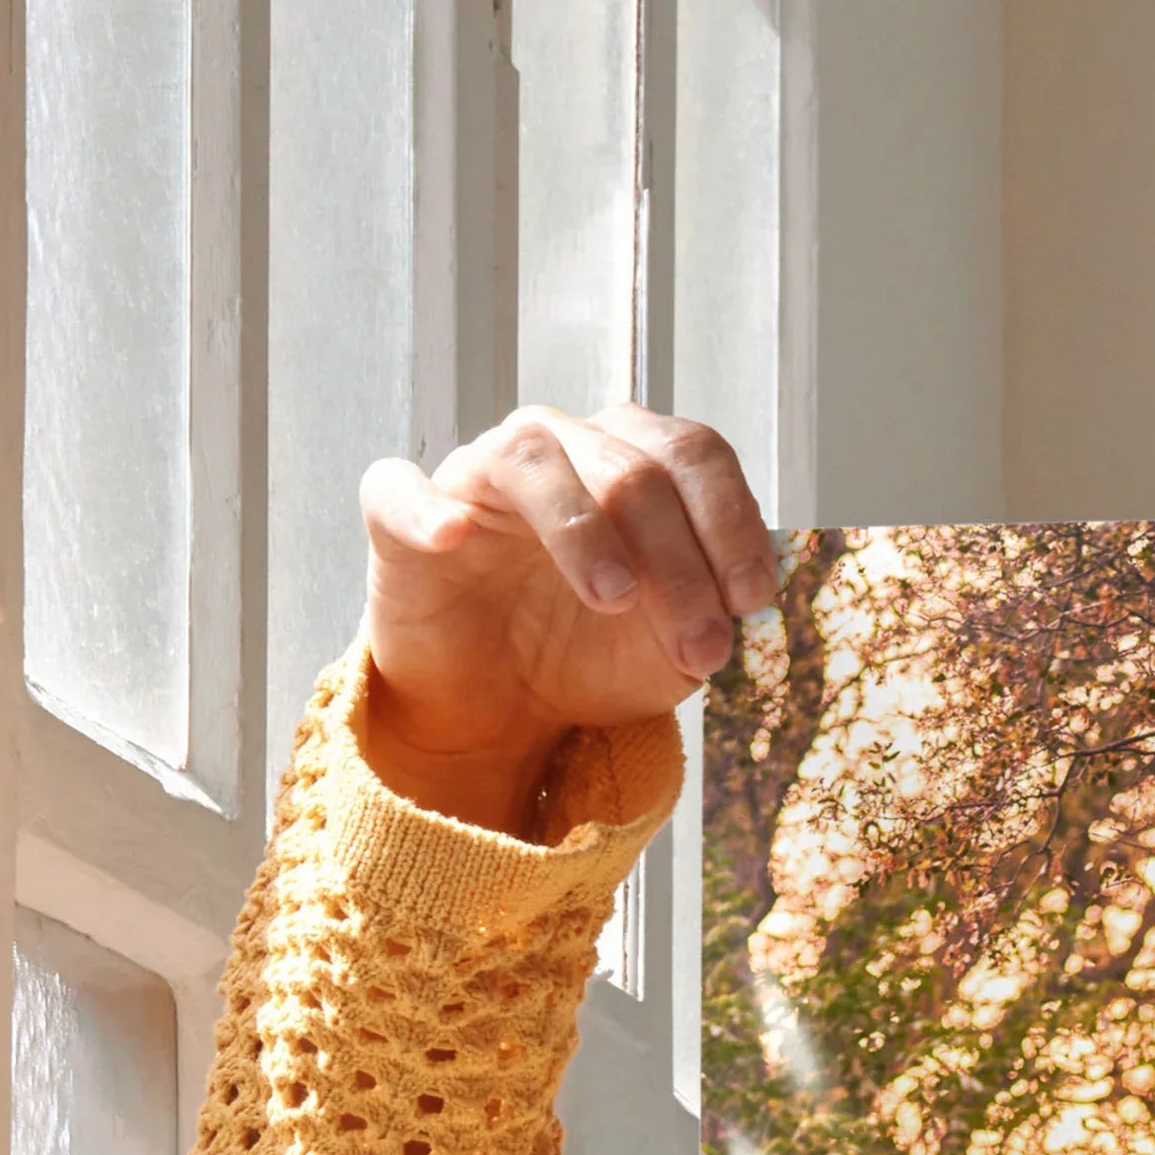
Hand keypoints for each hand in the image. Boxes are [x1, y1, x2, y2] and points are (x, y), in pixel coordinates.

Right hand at [355, 406, 775, 834]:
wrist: (500, 706)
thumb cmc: (589, 654)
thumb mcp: (671, 648)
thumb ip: (711, 614)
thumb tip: (745, 602)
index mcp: (633, 462)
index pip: (694, 455)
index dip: (731, 522)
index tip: (753, 600)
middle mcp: (561, 448)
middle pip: (632, 468)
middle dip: (679, 563)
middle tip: (701, 648)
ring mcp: (480, 474)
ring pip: (533, 459)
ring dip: (583, 530)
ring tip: (615, 599)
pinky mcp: (402, 515)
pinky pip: (400, 489)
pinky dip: (427, 508)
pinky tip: (452, 536)